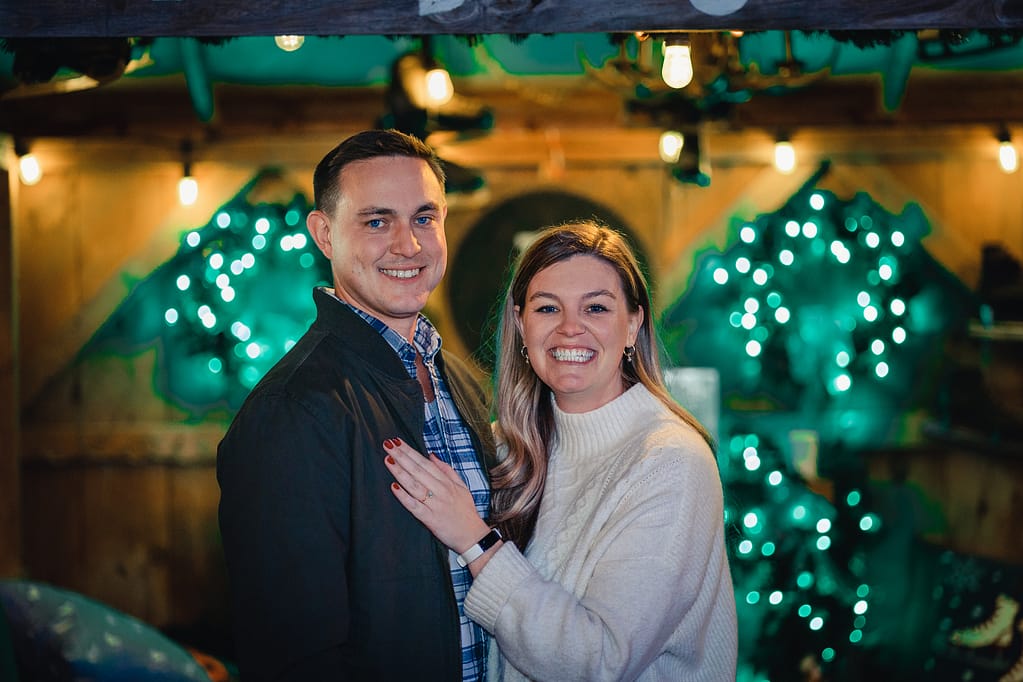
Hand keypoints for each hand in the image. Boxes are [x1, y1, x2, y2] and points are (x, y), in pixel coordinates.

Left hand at [383, 438, 490, 555]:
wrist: (473, 536)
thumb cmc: (466, 512)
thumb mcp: (461, 487)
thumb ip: (446, 470)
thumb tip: (432, 455)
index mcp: (446, 482)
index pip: (424, 463)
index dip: (410, 451)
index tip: (398, 442)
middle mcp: (440, 490)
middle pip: (417, 470)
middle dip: (402, 456)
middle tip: (388, 444)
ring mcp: (435, 504)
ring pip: (414, 485)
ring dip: (400, 471)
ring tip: (388, 459)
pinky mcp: (430, 519)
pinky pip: (414, 506)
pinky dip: (404, 497)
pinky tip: (394, 487)